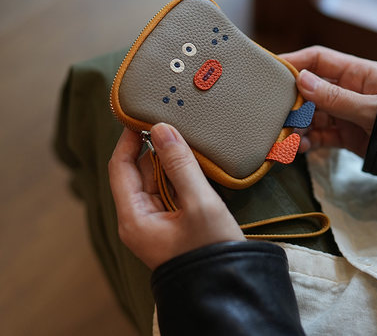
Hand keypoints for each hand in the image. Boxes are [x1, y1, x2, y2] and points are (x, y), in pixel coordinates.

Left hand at [108, 123, 244, 269]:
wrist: (228, 287)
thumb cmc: (212, 251)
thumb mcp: (200, 204)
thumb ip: (180, 164)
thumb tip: (162, 129)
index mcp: (134, 218)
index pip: (120, 167)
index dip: (128, 140)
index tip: (141, 117)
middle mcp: (138, 219)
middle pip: (138, 172)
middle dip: (153, 149)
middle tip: (171, 125)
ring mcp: (154, 222)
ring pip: (154, 180)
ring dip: (167, 161)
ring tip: (184, 141)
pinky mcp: (170, 223)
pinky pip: (168, 191)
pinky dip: (177, 175)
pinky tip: (191, 164)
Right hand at [280, 46, 376, 156]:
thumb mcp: (371, 108)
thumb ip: (336, 97)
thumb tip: (301, 80)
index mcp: (355, 74)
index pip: (317, 60)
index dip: (293, 62)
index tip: (271, 69)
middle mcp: (345, 92)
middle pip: (308, 91)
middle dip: (291, 102)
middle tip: (276, 113)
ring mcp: (343, 114)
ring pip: (311, 116)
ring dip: (298, 127)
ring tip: (289, 137)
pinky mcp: (344, 135)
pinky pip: (319, 136)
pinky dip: (308, 142)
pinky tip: (301, 147)